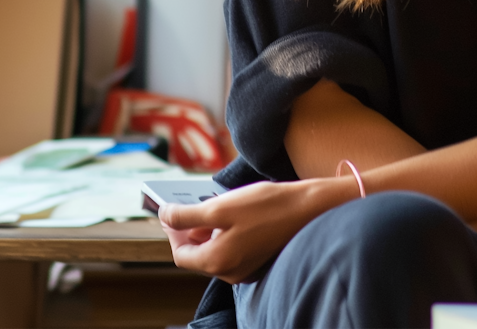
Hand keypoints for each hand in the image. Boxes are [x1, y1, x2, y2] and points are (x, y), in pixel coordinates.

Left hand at [159, 178, 354, 282]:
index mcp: (217, 262)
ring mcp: (247, 269)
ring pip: (217, 250)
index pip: (181, 254)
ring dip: (211, 230)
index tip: (172, 211)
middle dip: (192, 230)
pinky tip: (237, 213)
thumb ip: (186, 215)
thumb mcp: (220, 206)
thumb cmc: (268, 206)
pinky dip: (229, 233)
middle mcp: (231, 273)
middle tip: (195, 204)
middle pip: (199, 254)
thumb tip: (164, 216)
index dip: (173, 231)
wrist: (311, 208)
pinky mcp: (259, 260)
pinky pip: (234, 249)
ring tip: (218, 204)